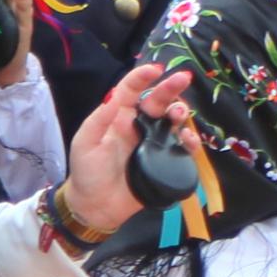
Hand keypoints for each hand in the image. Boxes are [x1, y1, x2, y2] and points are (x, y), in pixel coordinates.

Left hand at [61, 64, 195, 243]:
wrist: (95, 207)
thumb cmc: (87, 173)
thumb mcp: (86, 142)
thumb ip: (100, 119)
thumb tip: (115, 95)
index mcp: (119, 117)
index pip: (132, 90)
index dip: (142, 77)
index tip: (155, 69)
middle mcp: (139, 126)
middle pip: (158, 101)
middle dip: (172, 87)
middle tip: (185, 78)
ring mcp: (153, 144)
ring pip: (173, 121)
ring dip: (180, 112)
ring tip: (180, 114)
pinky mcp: (164, 163)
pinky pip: (182, 149)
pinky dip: (190, 142)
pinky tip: (188, 139)